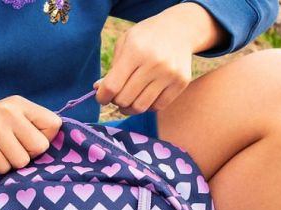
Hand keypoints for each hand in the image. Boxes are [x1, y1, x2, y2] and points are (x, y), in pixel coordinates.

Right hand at [0, 96, 61, 173]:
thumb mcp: (13, 122)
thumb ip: (35, 128)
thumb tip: (62, 145)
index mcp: (20, 103)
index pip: (54, 125)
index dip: (46, 140)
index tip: (28, 140)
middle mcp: (8, 109)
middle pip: (40, 147)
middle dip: (28, 155)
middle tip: (10, 149)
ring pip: (22, 160)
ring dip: (12, 164)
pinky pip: (4, 167)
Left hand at [96, 4, 225, 114]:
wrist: (179, 30)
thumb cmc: (145, 38)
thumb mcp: (125, 44)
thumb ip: (112, 68)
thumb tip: (99, 90)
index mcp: (135, 51)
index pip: (112, 86)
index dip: (102, 97)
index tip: (102, 98)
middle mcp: (154, 63)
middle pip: (125, 99)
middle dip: (116, 102)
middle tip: (116, 98)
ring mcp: (169, 74)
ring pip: (141, 107)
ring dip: (130, 108)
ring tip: (127, 102)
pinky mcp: (181, 82)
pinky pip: (157, 107)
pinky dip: (147, 107)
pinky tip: (143, 98)